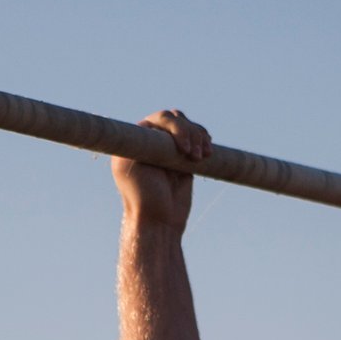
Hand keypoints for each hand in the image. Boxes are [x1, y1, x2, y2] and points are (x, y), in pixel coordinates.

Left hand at [112, 109, 209, 230]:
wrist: (159, 220)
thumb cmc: (142, 196)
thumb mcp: (133, 167)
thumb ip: (142, 144)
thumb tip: (155, 126)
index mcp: (136, 140)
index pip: (160, 119)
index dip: (177, 128)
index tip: (184, 150)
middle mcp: (152, 141)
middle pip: (176, 119)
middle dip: (190, 133)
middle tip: (193, 156)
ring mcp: (169, 148)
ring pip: (189, 127)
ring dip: (199, 137)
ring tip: (201, 157)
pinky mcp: (184, 157)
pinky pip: (197, 139)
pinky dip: (205, 142)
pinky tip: (208, 153)